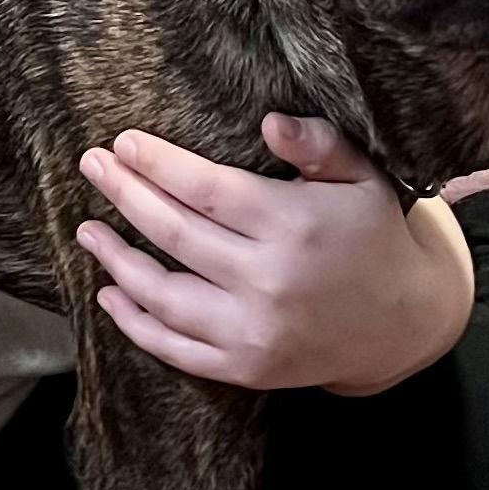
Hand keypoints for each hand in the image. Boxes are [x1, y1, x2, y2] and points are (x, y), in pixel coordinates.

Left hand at [76, 116, 474, 394]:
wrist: (401, 320)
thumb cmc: (375, 235)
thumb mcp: (364, 179)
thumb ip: (320, 146)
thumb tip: (269, 122)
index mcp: (295, 225)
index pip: (208, 188)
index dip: (160, 164)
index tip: (124, 144)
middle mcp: (269, 279)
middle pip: (176, 232)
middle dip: (125, 194)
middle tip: (92, 166)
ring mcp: (254, 330)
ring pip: (163, 293)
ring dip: (116, 259)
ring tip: (87, 230)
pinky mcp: (246, 367)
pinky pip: (175, 347)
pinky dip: (135, 322)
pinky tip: (111, 292)